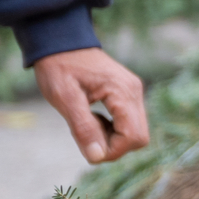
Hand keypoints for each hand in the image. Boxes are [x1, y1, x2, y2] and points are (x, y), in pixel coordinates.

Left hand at [33, 48, 149, 164]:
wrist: (60, 41)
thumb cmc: (59, 66)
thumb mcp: (64, 97)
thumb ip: (83, 127)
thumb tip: (97, 157)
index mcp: (122, 92)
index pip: (133, 137)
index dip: (111, 150)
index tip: (86, 145)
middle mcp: (135, 92)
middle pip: (139, 138)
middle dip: (113, 145)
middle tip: (86, 134)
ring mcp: (134, 92)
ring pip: (136, 132)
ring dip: (112, 137)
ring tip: (88, 122)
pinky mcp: (128, 94)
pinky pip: (129, 122)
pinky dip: (113, 128)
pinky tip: (94, 117)